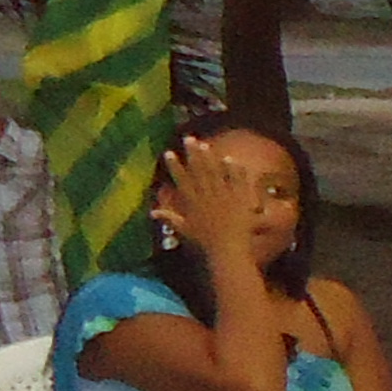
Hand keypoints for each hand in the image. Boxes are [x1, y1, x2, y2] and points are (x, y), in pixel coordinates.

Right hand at [163, 135, 269, 261]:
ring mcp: (224, 197)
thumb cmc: (205, 244)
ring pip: (216, 173)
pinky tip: (231, 159)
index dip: (174, 166)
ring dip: (210, 158)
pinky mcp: (240, 201)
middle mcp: (207, 197)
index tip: (168, 152)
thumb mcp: (184, 231)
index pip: (181, 180)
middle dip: (192, 154)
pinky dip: (234, 171)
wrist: (227, 252)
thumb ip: (170, 218)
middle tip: (188, 139)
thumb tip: (152, 211)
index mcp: (192, 203)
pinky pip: (237, 182)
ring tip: (205, 145)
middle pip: (198, 171)